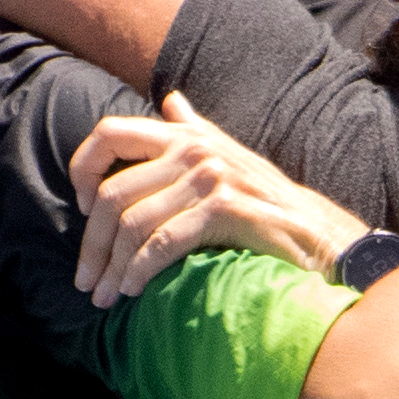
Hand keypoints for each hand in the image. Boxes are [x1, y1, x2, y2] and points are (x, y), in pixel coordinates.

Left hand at [69, 92, 375, 302]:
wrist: (318, 236)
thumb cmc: (268, 204)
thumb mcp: (230, 158)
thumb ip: (195, 132)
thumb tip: (172, 101)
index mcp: (186, 135)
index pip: (110, 133)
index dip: (83, 168)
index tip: (80, 208)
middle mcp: (194, 149)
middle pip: (112, 191)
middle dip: (91, 242)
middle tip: (85, 280)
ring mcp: (210, 177)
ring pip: (132, 222)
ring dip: (111, 267)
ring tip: (104, 297)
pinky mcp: (224, 209)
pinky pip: (162, 241)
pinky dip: (140, 270)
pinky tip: (134, 291)